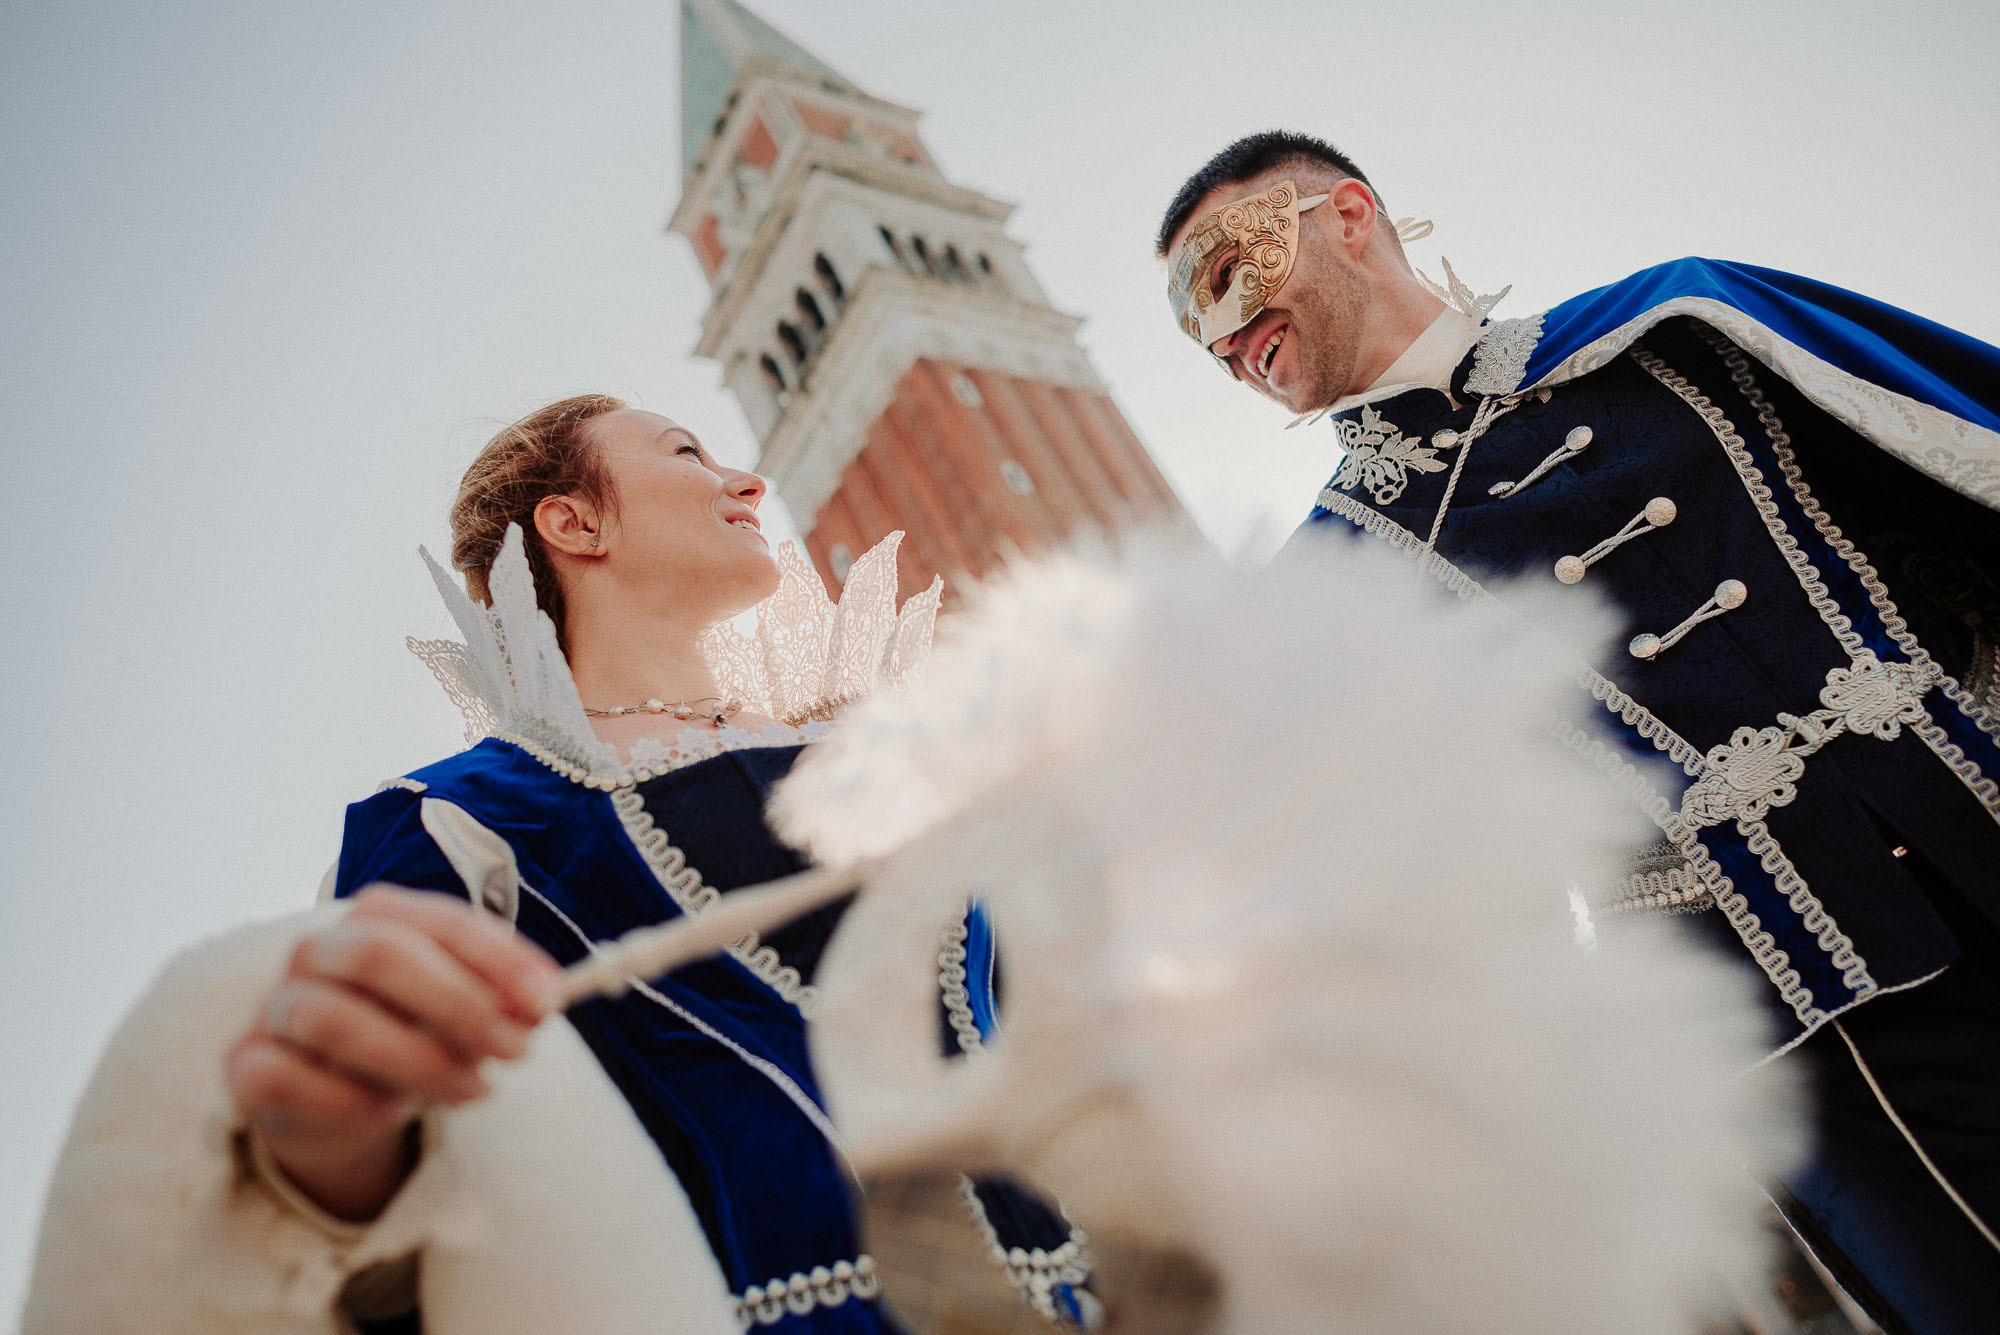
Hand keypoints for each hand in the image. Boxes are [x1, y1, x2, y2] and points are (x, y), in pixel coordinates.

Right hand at [226, 884, 564, 1221]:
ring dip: (418, 1061)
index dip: (498, 958)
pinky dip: (351, 1101)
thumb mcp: (464, 1014)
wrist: (337, 1098)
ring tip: (475, 1089)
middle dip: (459, 1004)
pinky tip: (392, 1111)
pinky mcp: (246, 1065)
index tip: (547, 1001)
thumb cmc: (411, 1035)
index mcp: (378, 915)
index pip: (441, 920)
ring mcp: (276, 1005)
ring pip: (336, 1020)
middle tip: (516, 1049)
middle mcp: (319, 948)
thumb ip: (502, 1002)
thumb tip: (543, 1003)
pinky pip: (290, 1079)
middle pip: (381, 955)